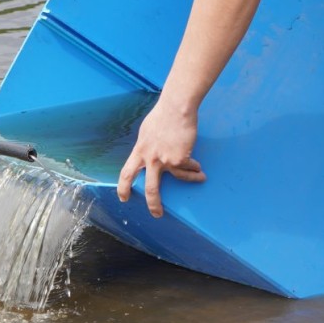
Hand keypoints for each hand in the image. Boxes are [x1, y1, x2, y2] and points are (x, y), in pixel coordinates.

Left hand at [117, 96, 206, 217]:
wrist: (176, 108)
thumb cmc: (163, 115)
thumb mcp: (146, 132)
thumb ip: (146, 146)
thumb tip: (148, 154)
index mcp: (140, 151)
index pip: (126, 173)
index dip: (123, 188)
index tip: (123, 198)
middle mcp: (151, 158)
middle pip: (150, 188)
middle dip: (154, 204)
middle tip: (157, 214)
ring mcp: (165, 160)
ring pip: (178, 178)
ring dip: (191, 180)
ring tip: (199, 178)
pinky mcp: (179, 159)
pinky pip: (189, 167)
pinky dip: (195, 167)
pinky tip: (200, 166)